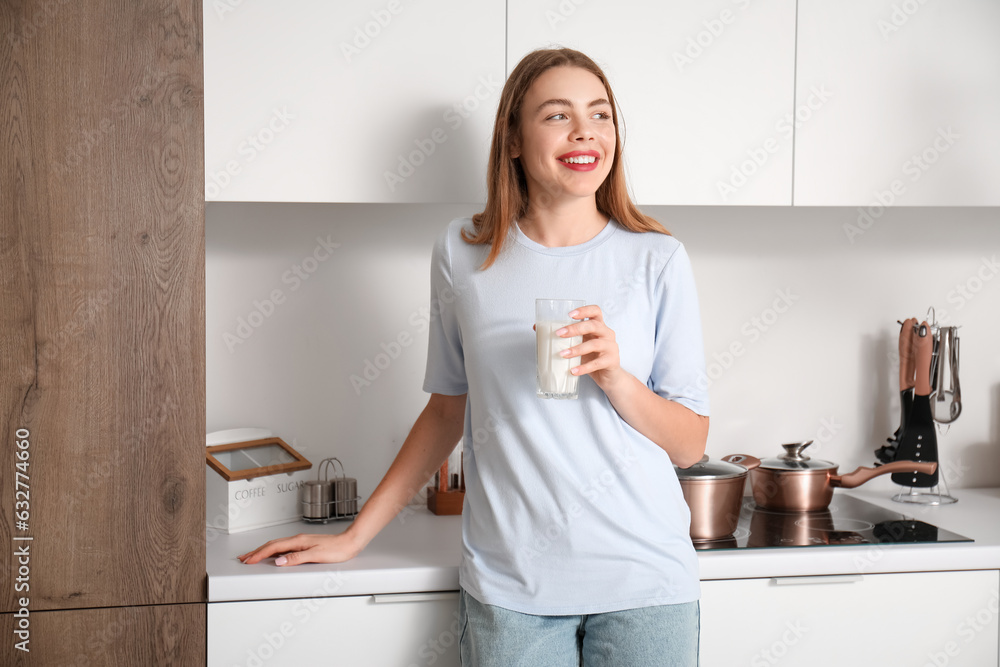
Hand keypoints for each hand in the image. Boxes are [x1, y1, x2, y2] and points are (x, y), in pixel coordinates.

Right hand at [238, 531, 363, 566]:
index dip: (259, 554)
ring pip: (277, 546)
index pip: (273, 548)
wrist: (350, 542)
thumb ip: (297, 558)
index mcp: (298, 541)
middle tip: (244, 558)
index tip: (248, 560)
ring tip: (254, 556)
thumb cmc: (337, 549)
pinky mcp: (306, 545)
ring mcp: (301, 542)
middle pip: (272, 545)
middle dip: (256, 552)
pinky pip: (284, 547)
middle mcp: (298, 540)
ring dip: (264, 551)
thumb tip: (280, 561)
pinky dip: (274, 551)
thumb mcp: (316, 555)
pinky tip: (273, 555)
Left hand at [557, 304, 625, 392]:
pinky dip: (583, 367)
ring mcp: (611, 347)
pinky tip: (573, 371)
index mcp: (599, 326)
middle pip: (593, 325)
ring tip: (563, 354)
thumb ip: (564, 336)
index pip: (595, 311)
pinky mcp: (611, 361)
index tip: (570, 314)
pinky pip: (597, 364)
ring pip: (595, 345)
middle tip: (559, 334)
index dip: (584, 310)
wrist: (608, 376)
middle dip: (575, 329)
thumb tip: (537, 327)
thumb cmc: (592, 356)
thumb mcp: (579, 344)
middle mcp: (607, 334)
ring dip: (577, 349)